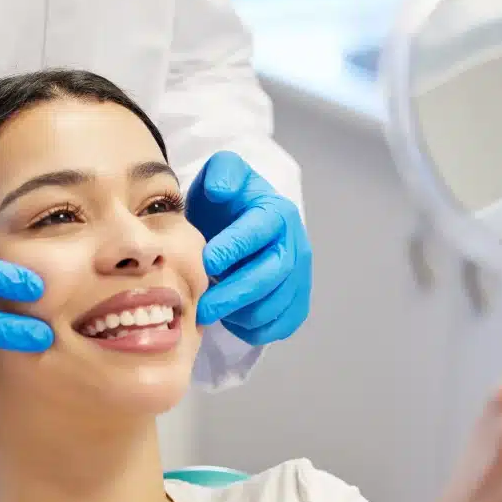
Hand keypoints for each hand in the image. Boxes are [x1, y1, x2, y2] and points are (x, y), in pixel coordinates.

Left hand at [186, 151, 311, 345]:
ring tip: (211, 310)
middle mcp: (295, 246)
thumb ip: (221, 172)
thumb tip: (219, 189)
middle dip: (234, 294)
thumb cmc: (226, 202)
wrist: (241, 223)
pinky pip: (280, 325)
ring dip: (240, 314)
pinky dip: (254, 329)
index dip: (234, 248)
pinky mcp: (296, 302)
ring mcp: (299, 277)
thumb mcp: (221, 174)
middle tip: (202, 307)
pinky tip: (230, 320)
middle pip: (270, 276)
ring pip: (275, 305)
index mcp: (277, 213)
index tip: (206, 261)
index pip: (259, 232)